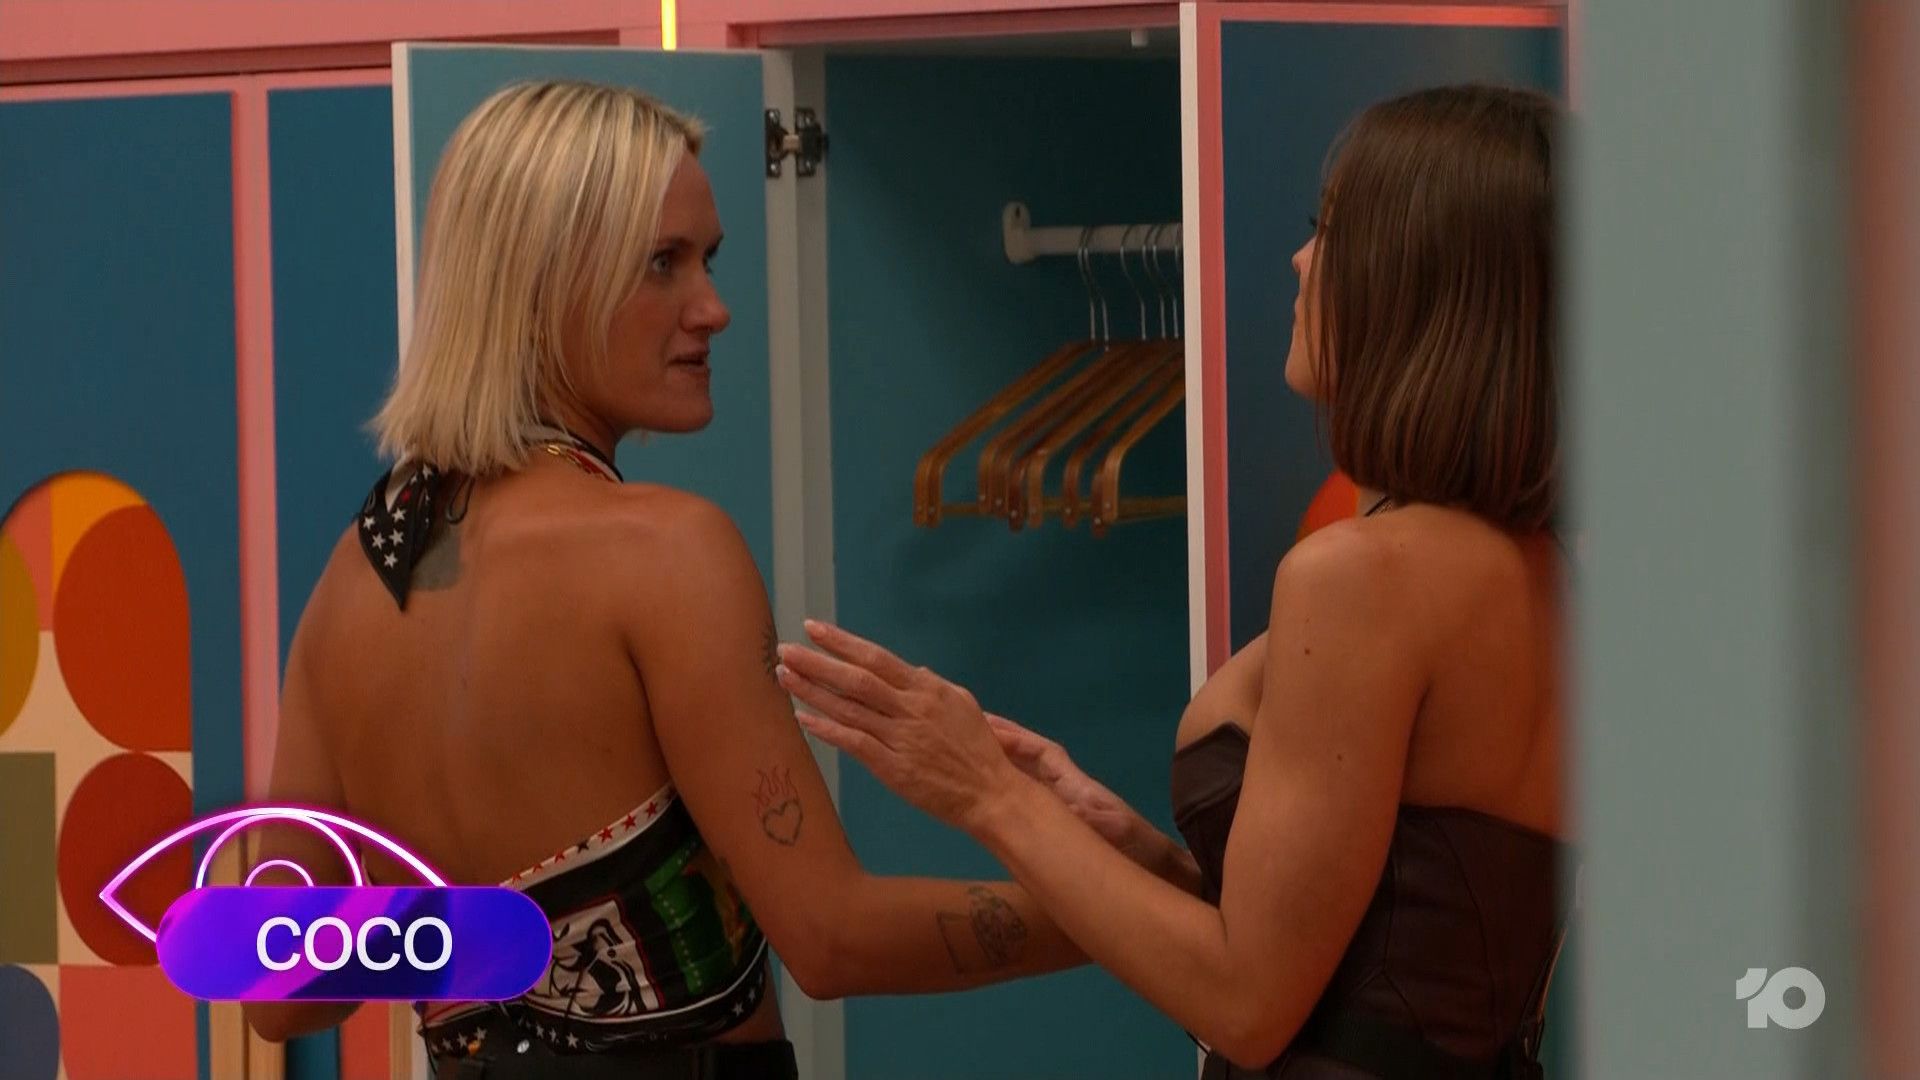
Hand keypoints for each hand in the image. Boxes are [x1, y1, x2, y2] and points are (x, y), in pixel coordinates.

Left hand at [774, 620, 1024, 830]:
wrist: (991, 792)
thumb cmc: (979, 749)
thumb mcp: (961, 704)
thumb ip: (931, 686)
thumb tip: (911, 670)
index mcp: (926, 689)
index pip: (876, 658)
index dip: (842, 642)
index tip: (813, 629)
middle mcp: (911, 708)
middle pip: (856, 679)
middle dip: (817, 663)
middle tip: (785, 650)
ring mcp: (901, 738)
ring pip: (849, 708)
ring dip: (813, 691)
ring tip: (785, 677)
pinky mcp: (894, 768)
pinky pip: (853, 743)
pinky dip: (827, 729)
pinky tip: (803, 718)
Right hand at [984, 714, 1157, 864]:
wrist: (1154, 866)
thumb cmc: (1135, 845)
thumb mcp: (1113, 829)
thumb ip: (1089, 816)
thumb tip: (1061, 807)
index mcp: (1074, 784)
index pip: (1040, 751)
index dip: (1014, 738)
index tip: (985, 726)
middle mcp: (1064, 789)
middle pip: (1027, 757)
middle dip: (1001, 741)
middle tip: (967, 729)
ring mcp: (1061, 805)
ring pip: (1024, 777)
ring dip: (1000, 763)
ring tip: (969, 756)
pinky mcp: (1059, 824)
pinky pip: (1025, 802)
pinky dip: (1005, 792)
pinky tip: (988, 796)